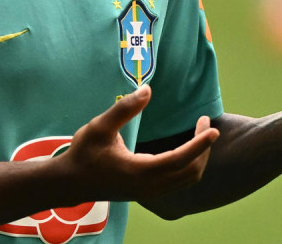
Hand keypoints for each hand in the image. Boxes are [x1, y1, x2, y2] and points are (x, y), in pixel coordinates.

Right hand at [52, 85, 218, 202]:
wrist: (69, 183)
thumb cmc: (83, 153)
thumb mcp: (100, 127)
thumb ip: (124, 109)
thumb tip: (148, 89)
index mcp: (140, 172)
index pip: (180, 159)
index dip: (199, 143)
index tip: (213, 128)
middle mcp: (149, 187)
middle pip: (190, 172)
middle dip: (203, 149)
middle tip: (204, 124)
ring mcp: (148, 193)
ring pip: (186, 181)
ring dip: (198, 159)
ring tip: (200, 135)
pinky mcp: (146, 193)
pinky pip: (178, 183)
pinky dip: (189, 167)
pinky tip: (186, 150)